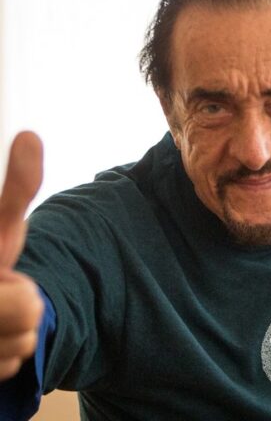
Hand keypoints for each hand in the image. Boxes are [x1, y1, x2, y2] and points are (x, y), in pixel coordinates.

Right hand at [0, 132, 42, 379]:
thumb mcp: (0, 225)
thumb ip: (18, 188)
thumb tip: (30, 136)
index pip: (27, 306)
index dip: (23, 296)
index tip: (14, 288)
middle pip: (28, 323)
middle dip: (23, 306)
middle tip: (3, 292)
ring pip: (17, 351)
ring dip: (10, 336)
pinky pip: (6, 371)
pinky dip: (0, 361)